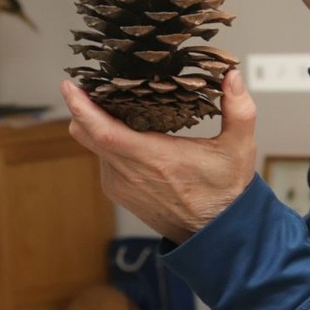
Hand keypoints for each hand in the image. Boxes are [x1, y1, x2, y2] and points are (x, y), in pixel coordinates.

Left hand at [60, 69, 256, 242]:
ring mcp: (120, 184)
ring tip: (115, 104)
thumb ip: (239, 110)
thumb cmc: (224, 192)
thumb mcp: (239, 148)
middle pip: (87, 134)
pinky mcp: (118, 191)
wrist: (215, 234)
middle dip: (83, 107)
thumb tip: (232, 75)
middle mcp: (130, 173)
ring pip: (92, 145)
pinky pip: (101, 158)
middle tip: (92, 83)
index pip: (103, 132)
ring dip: (97, 125)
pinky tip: (126, 130)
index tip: (70, 85)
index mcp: (155, 159)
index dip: (81, 108)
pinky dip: (106, 142)